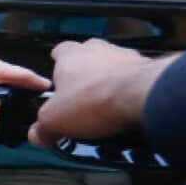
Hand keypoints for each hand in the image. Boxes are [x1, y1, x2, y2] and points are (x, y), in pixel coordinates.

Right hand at [27, 39, 174, 146]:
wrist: (142, 97)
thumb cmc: (97, 99)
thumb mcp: (54, 120)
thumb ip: (42, 127)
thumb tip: (37, 135)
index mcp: (69, 55)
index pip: (58, 52)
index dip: (58, 68)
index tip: (58, 84)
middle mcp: (97, 49)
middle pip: (87, 58)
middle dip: (86, 75)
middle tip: (84, 99)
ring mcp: (124, 55)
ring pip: (114, 66)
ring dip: (111, 82)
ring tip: (110, 107)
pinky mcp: (148, 68)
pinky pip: (137, 78)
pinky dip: (133, 91)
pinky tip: (130, 109)